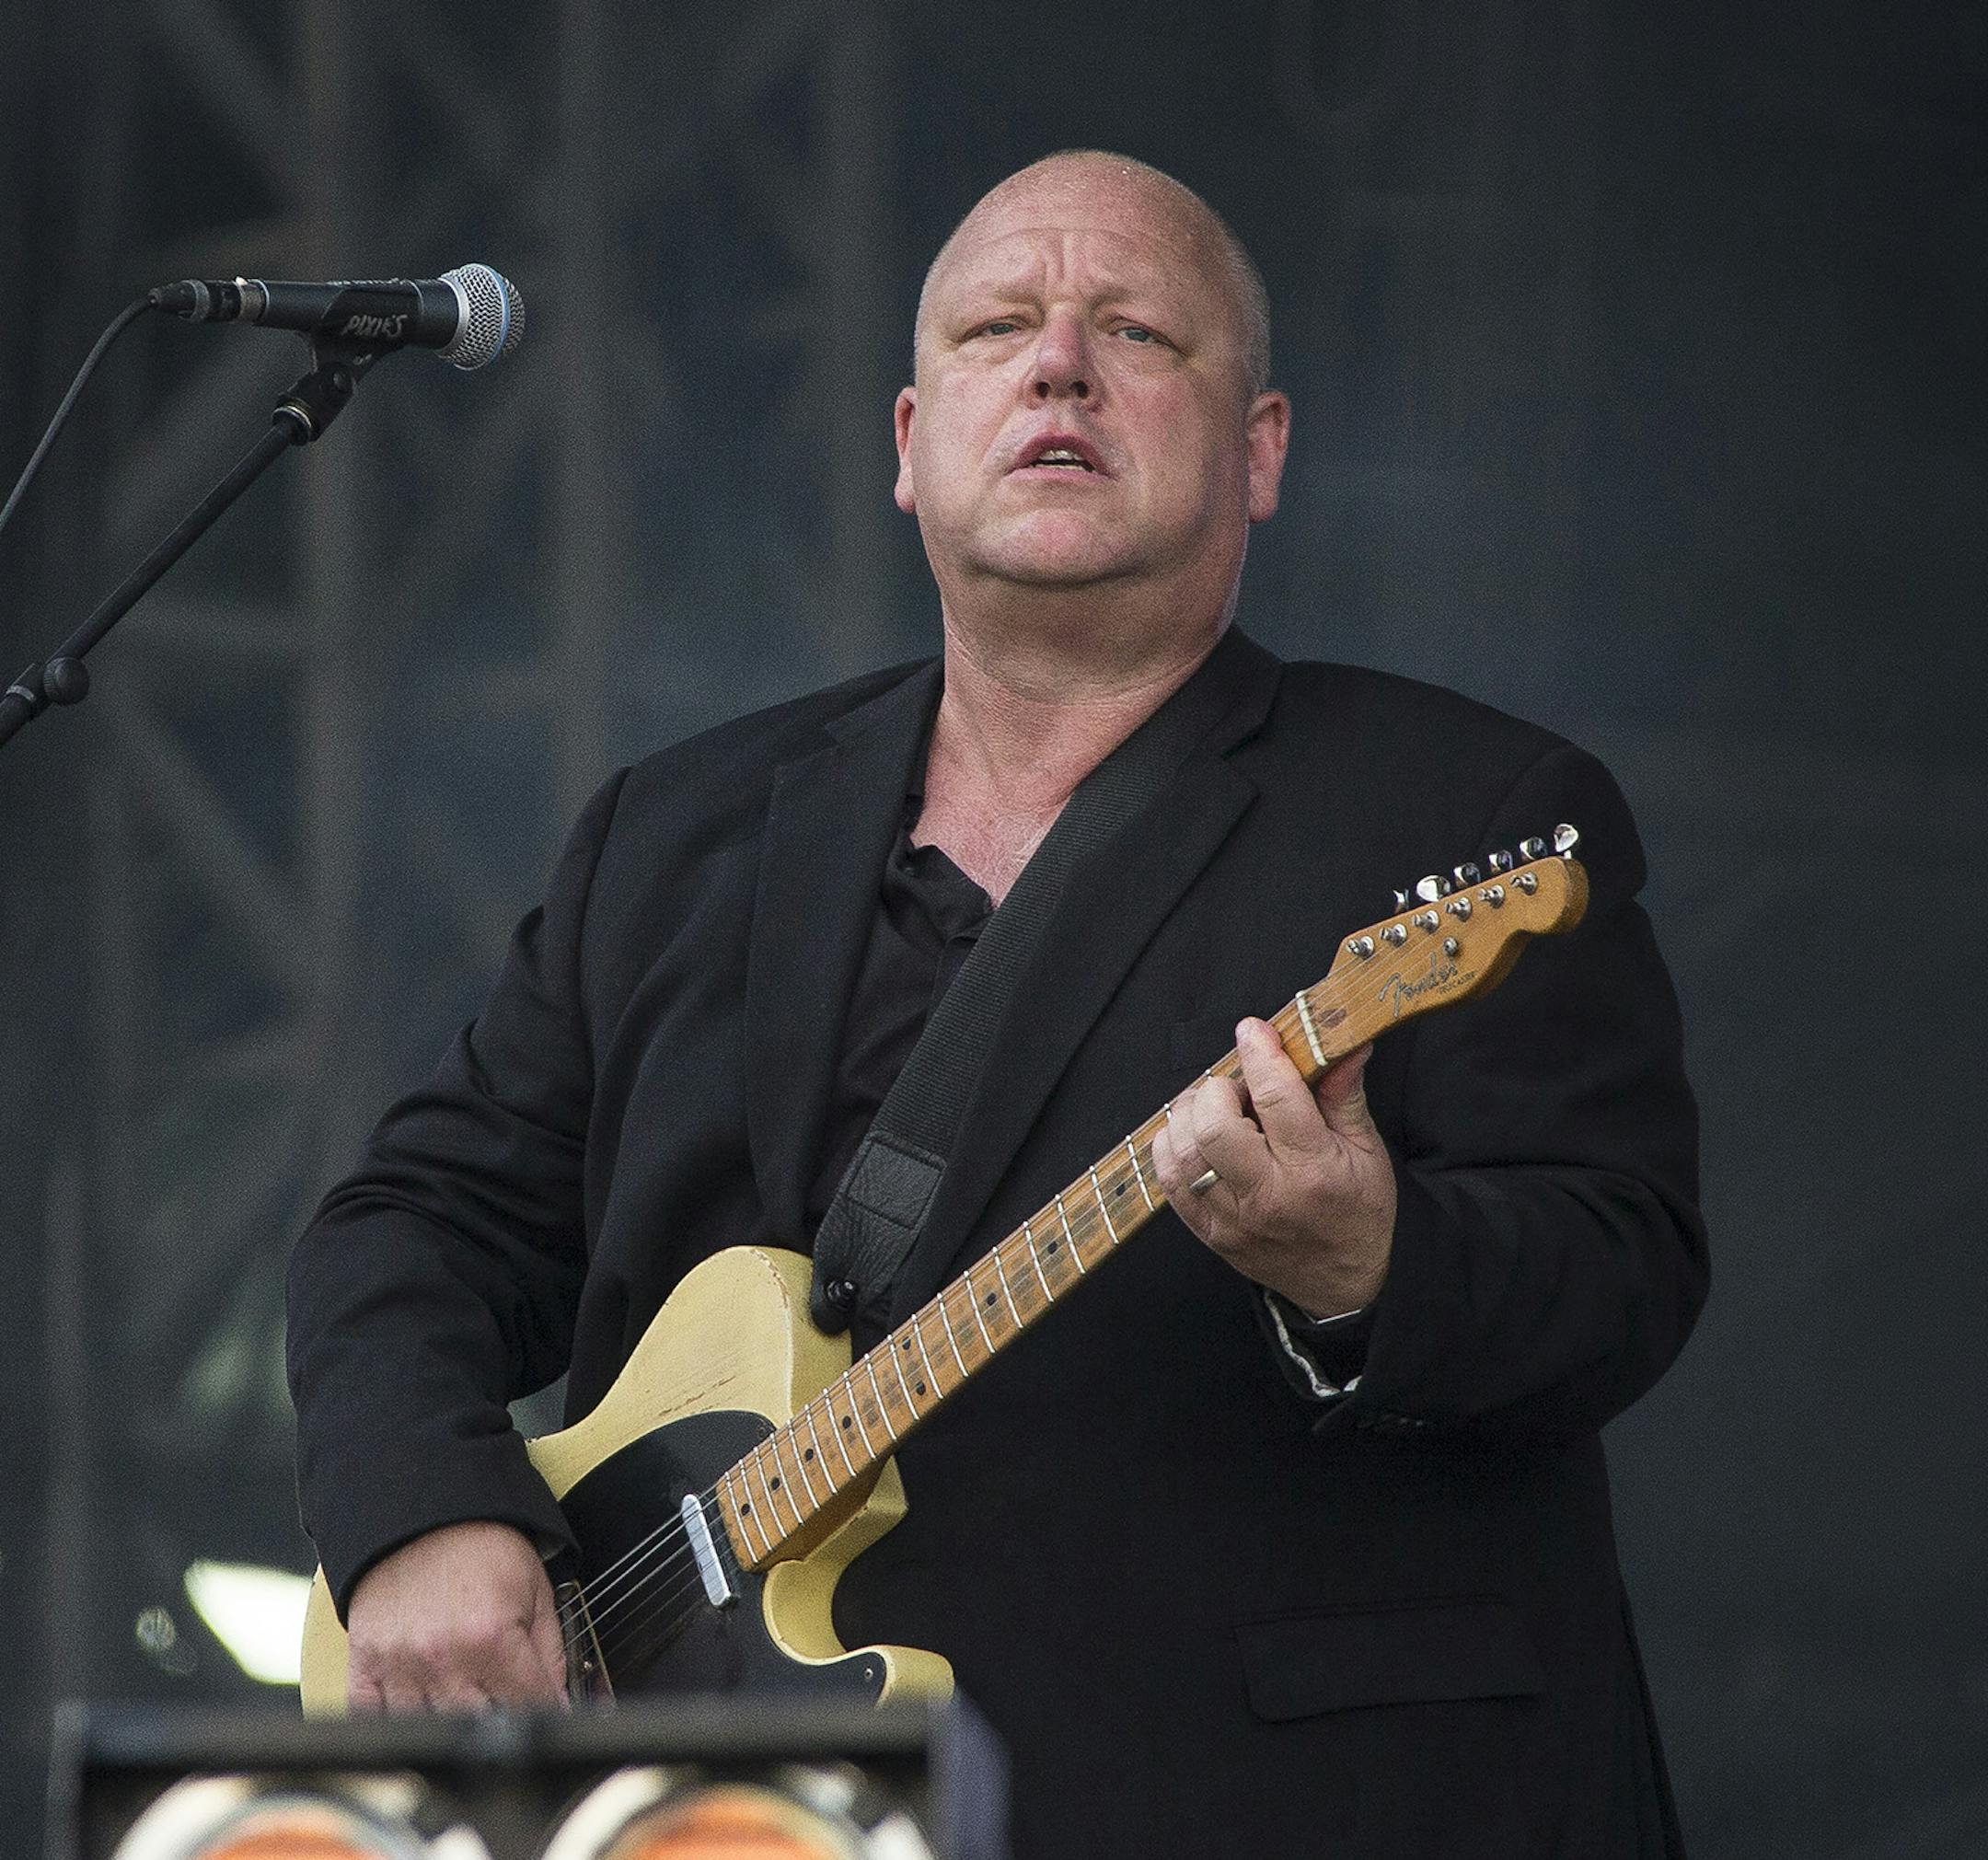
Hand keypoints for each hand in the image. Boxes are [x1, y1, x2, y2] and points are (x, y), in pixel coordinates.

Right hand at [346, 1520, 567, 1711]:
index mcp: (491, 1636)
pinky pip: (372, 1717)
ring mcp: (399, 1664)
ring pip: (430, 1729)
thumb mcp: (536, 1587)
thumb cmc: (482, 1546)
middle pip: (480, 1726)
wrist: (426, 1511)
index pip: (527, 1706)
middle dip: (504, 1721)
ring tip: (469, 1706)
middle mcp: (443, 1657)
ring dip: (453, 1725)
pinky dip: (395, 1724)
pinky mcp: (365, 1662)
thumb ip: (552, 1650)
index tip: (551, 1714)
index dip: (547, 1712)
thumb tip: (562, 1699)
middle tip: (511, 1707)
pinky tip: (418, 1713)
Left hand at [1150, 1018, 1396, 1315]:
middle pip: (1216, 1129)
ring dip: (1191, 1115)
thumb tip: (1344, 1042)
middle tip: (1236, 1087)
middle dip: (1219, 1090)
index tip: (1254, 1030)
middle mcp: (1269, 1197)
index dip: (1259, 1055)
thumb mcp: (1367, 1151)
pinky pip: (1169, 1181)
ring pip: (1185, 1153)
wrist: (1345, 1285)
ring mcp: (1233, 1219)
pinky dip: (1172, 1146)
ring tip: (1215, 1108)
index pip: (1278, 1100)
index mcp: (1316, 1172)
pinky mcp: (1209, 1234)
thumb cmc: (1358, 1212)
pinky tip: (1194, 1135)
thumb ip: (1344, 1095)